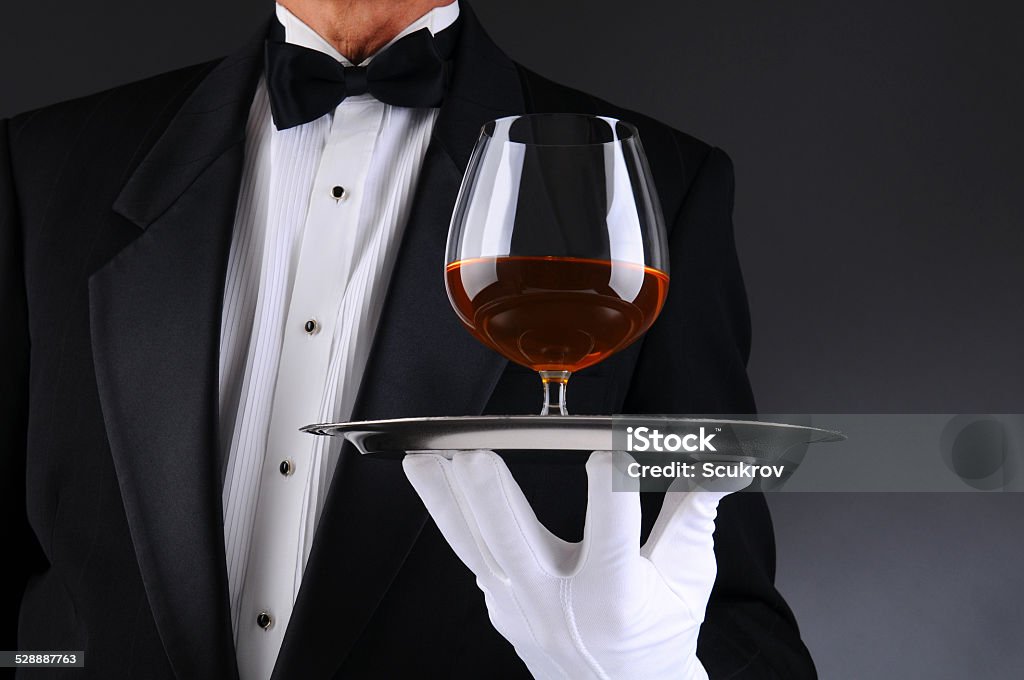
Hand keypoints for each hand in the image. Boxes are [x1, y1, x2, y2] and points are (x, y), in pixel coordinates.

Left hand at [403, 450, 746, 678]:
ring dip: (444, 495)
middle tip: (471, 451)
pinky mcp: (497, 603)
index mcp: (614, 595)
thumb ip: (695, 512)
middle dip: (489, 492)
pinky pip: (466, 550)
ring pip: (471, 542)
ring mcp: (517, 606)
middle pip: (513, 538)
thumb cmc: (659, 633)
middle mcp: (557, 603)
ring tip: (421, 453)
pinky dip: (447, 511)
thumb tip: (724, 459)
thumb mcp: (687, 578)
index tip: (609, 443)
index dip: (613, 475)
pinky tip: (428, 476)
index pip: (612, 521)